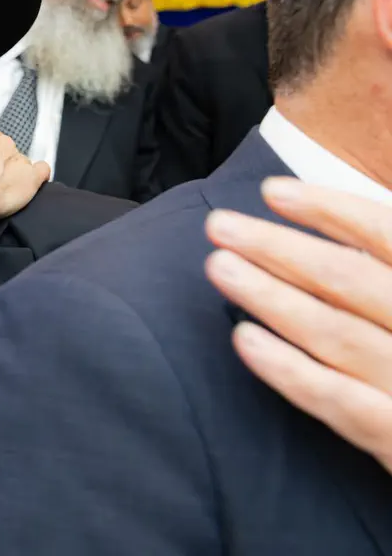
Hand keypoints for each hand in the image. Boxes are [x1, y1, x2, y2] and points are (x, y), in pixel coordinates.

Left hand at [204, 178, 391, 473]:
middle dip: (281, 249)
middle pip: (352, 282)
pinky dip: (290, 370)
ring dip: (272, 298)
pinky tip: (245, 341)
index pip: (389, 236)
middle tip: (219, 225)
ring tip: (219, 267)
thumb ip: (388, 261)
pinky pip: (342, 402)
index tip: (273, 190)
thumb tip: (344, 217)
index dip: (332, 210)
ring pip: (338, 335)